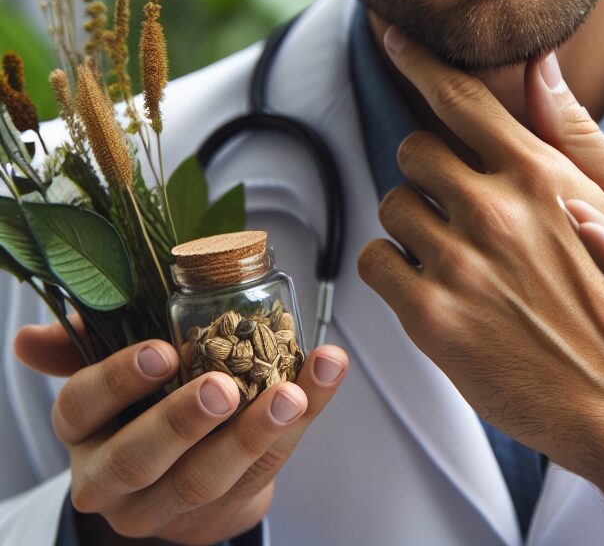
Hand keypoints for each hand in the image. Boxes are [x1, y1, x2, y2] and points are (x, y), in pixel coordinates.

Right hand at [13, 319, 347, 544]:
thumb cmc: (147, 400)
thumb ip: (89, 340)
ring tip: (292, 393)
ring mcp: (169, 506)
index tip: (162, 352)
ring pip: (209, 476)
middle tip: (223, 387)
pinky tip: (326, 375)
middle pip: (143, 458)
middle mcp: (116, 477)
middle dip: (184, 421)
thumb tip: (30, 337)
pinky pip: (266, 468)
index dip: (118, 380)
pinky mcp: (222, 513)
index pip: (83, 407)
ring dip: (255, 432)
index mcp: (85, 431)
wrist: (180, 475)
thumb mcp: (116, 369)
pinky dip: (306, 417)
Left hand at [358, 31, 603, 545]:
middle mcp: (494, 208)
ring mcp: (459, 262)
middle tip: (451, 200)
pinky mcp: (431, 316)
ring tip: (453, 255)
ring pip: (392, 206)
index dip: (419, 61)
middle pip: (413, 149)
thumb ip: (570, 132)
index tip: (392, 36)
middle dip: (425, 170)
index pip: (460, 98)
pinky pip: (375, 262)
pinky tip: (432, 286)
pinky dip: (394, 269)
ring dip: (413, 224)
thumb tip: (537, 65)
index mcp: (538, 173)